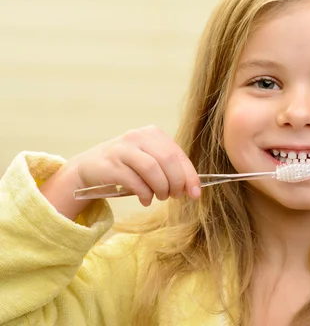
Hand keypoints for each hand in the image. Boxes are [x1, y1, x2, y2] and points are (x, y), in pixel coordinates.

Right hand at [40, 125, 200, 219]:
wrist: (88, 168)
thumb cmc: (126, 167)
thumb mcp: (150, 162)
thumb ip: (170, 170)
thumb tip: (194, 188)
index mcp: (152, 133)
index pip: (178, 154)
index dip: (190, 175)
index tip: (196, 193)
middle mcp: (138, 136)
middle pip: (168, 160)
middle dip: (176, 182)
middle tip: (175, 196)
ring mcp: (122, 148)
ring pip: (152, 169)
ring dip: (161, 188)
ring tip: (159, 197)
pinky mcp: (110, 164)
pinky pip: (134, 181)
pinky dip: (144, 193)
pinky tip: (145, 199)